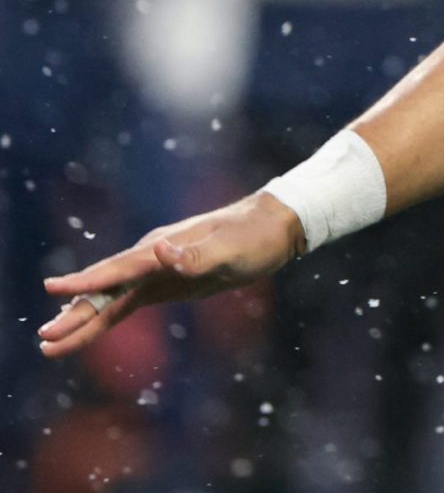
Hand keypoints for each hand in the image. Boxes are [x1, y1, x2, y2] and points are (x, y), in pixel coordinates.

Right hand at [38, 190, 304, 358]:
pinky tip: (87, 329)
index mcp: (161, 248)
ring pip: (111, 300)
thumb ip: (196, 254)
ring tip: (49, 342)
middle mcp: (151, 258)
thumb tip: (161, 251)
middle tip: (44, 337)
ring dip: (82, 319)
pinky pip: (128, 304)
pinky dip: (106, 318)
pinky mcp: (167, 284)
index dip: (86, 281)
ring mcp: (157, 271)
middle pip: (105, 289)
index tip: (53, 289)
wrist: (274, 226)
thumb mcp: (230, 249)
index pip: (117, 269)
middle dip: (75, 313)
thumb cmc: (254, 236)